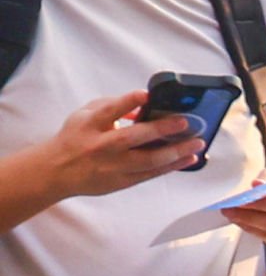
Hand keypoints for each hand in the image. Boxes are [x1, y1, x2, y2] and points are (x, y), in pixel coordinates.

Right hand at [19, 91, 206, 201]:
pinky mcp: (122, 181)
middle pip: (132, 138)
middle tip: (185, 121)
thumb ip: (111, 105)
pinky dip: (172, 166)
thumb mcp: (84, 115)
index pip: (109, 111)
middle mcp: (101, 146)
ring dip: (175, 152)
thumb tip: (142, 103)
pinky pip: (151, 174)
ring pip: (147, 160)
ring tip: (197, 143)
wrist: (57, 171)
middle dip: (160, 129)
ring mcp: (112, 166)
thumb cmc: (76, 137)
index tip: (146, 95)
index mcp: (90, 125)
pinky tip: (189, 158)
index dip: (128, 102)